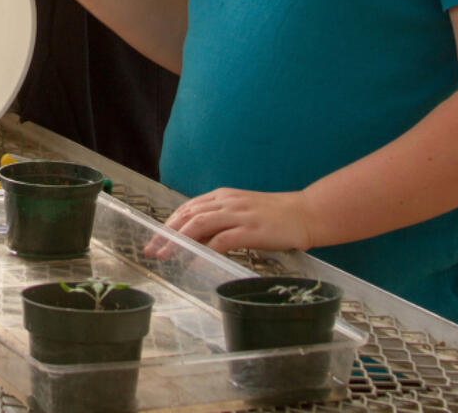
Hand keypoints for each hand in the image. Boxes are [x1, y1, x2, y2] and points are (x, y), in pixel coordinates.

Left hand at [145, 187, 312, 259]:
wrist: (306, 213)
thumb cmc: (275, 216)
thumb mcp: (242, 212)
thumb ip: (221, 222)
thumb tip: (196, 240)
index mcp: (223, 196)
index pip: (188, 208)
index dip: (169, 224)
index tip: (155, 238)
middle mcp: (227, 202)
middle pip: (188, 215)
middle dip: (166, 233)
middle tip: (151, 250)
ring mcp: (239, 214)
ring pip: (199, 225)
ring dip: (178, 241)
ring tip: (165, 256)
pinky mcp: (251, 230)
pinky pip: (221, 240)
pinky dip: (204, 251)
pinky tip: (194, 262)